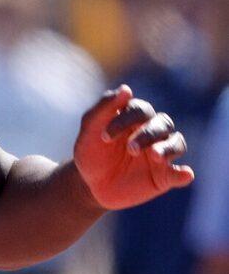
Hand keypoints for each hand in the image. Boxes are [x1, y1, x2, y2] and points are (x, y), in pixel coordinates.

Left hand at [73, 84, 191, 209]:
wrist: (89, 185)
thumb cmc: (91, 153)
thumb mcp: (89, 131)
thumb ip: (104, 107)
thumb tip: (126, 88)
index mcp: (136, 118)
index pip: (141, 110)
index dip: (125, 120)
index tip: (104, 137)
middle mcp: (153, 132)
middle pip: (163, 124)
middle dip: (148, 134)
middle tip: (130, 149)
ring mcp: (160, 154)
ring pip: (176, 143)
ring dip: (167, 149)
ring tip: (154, 156)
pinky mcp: (164, 176)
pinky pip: (180, 173)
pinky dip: (184, 173)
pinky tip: (184, 174)